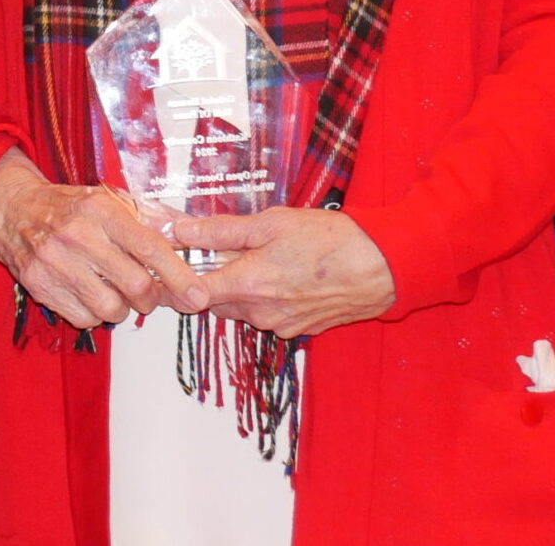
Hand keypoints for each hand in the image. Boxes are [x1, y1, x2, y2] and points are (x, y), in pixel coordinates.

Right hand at [0, 150, 205, 328]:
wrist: (11, 208)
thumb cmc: (67, 206)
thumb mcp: (105, 202)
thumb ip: (146, 221)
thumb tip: (189, 240)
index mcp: (100, 211)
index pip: (150, 248)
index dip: (179, 276)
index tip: (198, 295)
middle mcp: (77, 235)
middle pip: (136, 286)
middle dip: (150, 298)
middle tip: (146, 294)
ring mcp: (55, 262)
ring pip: (111, 308)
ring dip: (120, 308)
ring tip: (112, 292)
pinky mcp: (38, 284)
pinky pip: (84, 319)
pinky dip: (93, 314)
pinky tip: (87, 295)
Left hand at [172, 206, 393, 338]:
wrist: (383, 267)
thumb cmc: (329, 240)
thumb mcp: (270, 223)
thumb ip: (221, 230)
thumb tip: (179, 230)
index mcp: (247, 286)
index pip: (190, 295)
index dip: (175, 279)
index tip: (171, 264)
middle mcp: (261, 314)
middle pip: (214, 302)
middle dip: (211, 279)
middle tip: (221, 252)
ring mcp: (282, 326)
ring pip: (241, 310)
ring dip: (240, 289)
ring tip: (261, 259)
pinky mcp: (300, 330)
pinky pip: (268, 316)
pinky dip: (266, 299)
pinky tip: (283, 275)